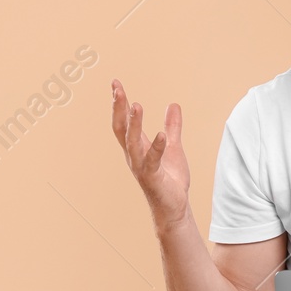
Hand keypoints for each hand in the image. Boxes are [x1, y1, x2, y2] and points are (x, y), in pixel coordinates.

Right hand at [111, 79, 190, 228]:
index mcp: (137, 147)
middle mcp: (134, 155)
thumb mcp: (173, 146)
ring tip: (135, 106)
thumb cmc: (170, 179)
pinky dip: (157, 147)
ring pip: (132, 143)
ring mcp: (141, 167)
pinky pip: (152, 161)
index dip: (120, 103)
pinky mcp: (152, 177)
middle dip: (118, 109)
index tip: (115, 84)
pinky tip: (162, 134)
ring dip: (133, 124)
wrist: (175, 207)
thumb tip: (173, 105)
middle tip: (117, 89)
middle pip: (121, 129)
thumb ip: (173, 126)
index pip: (124, 121)